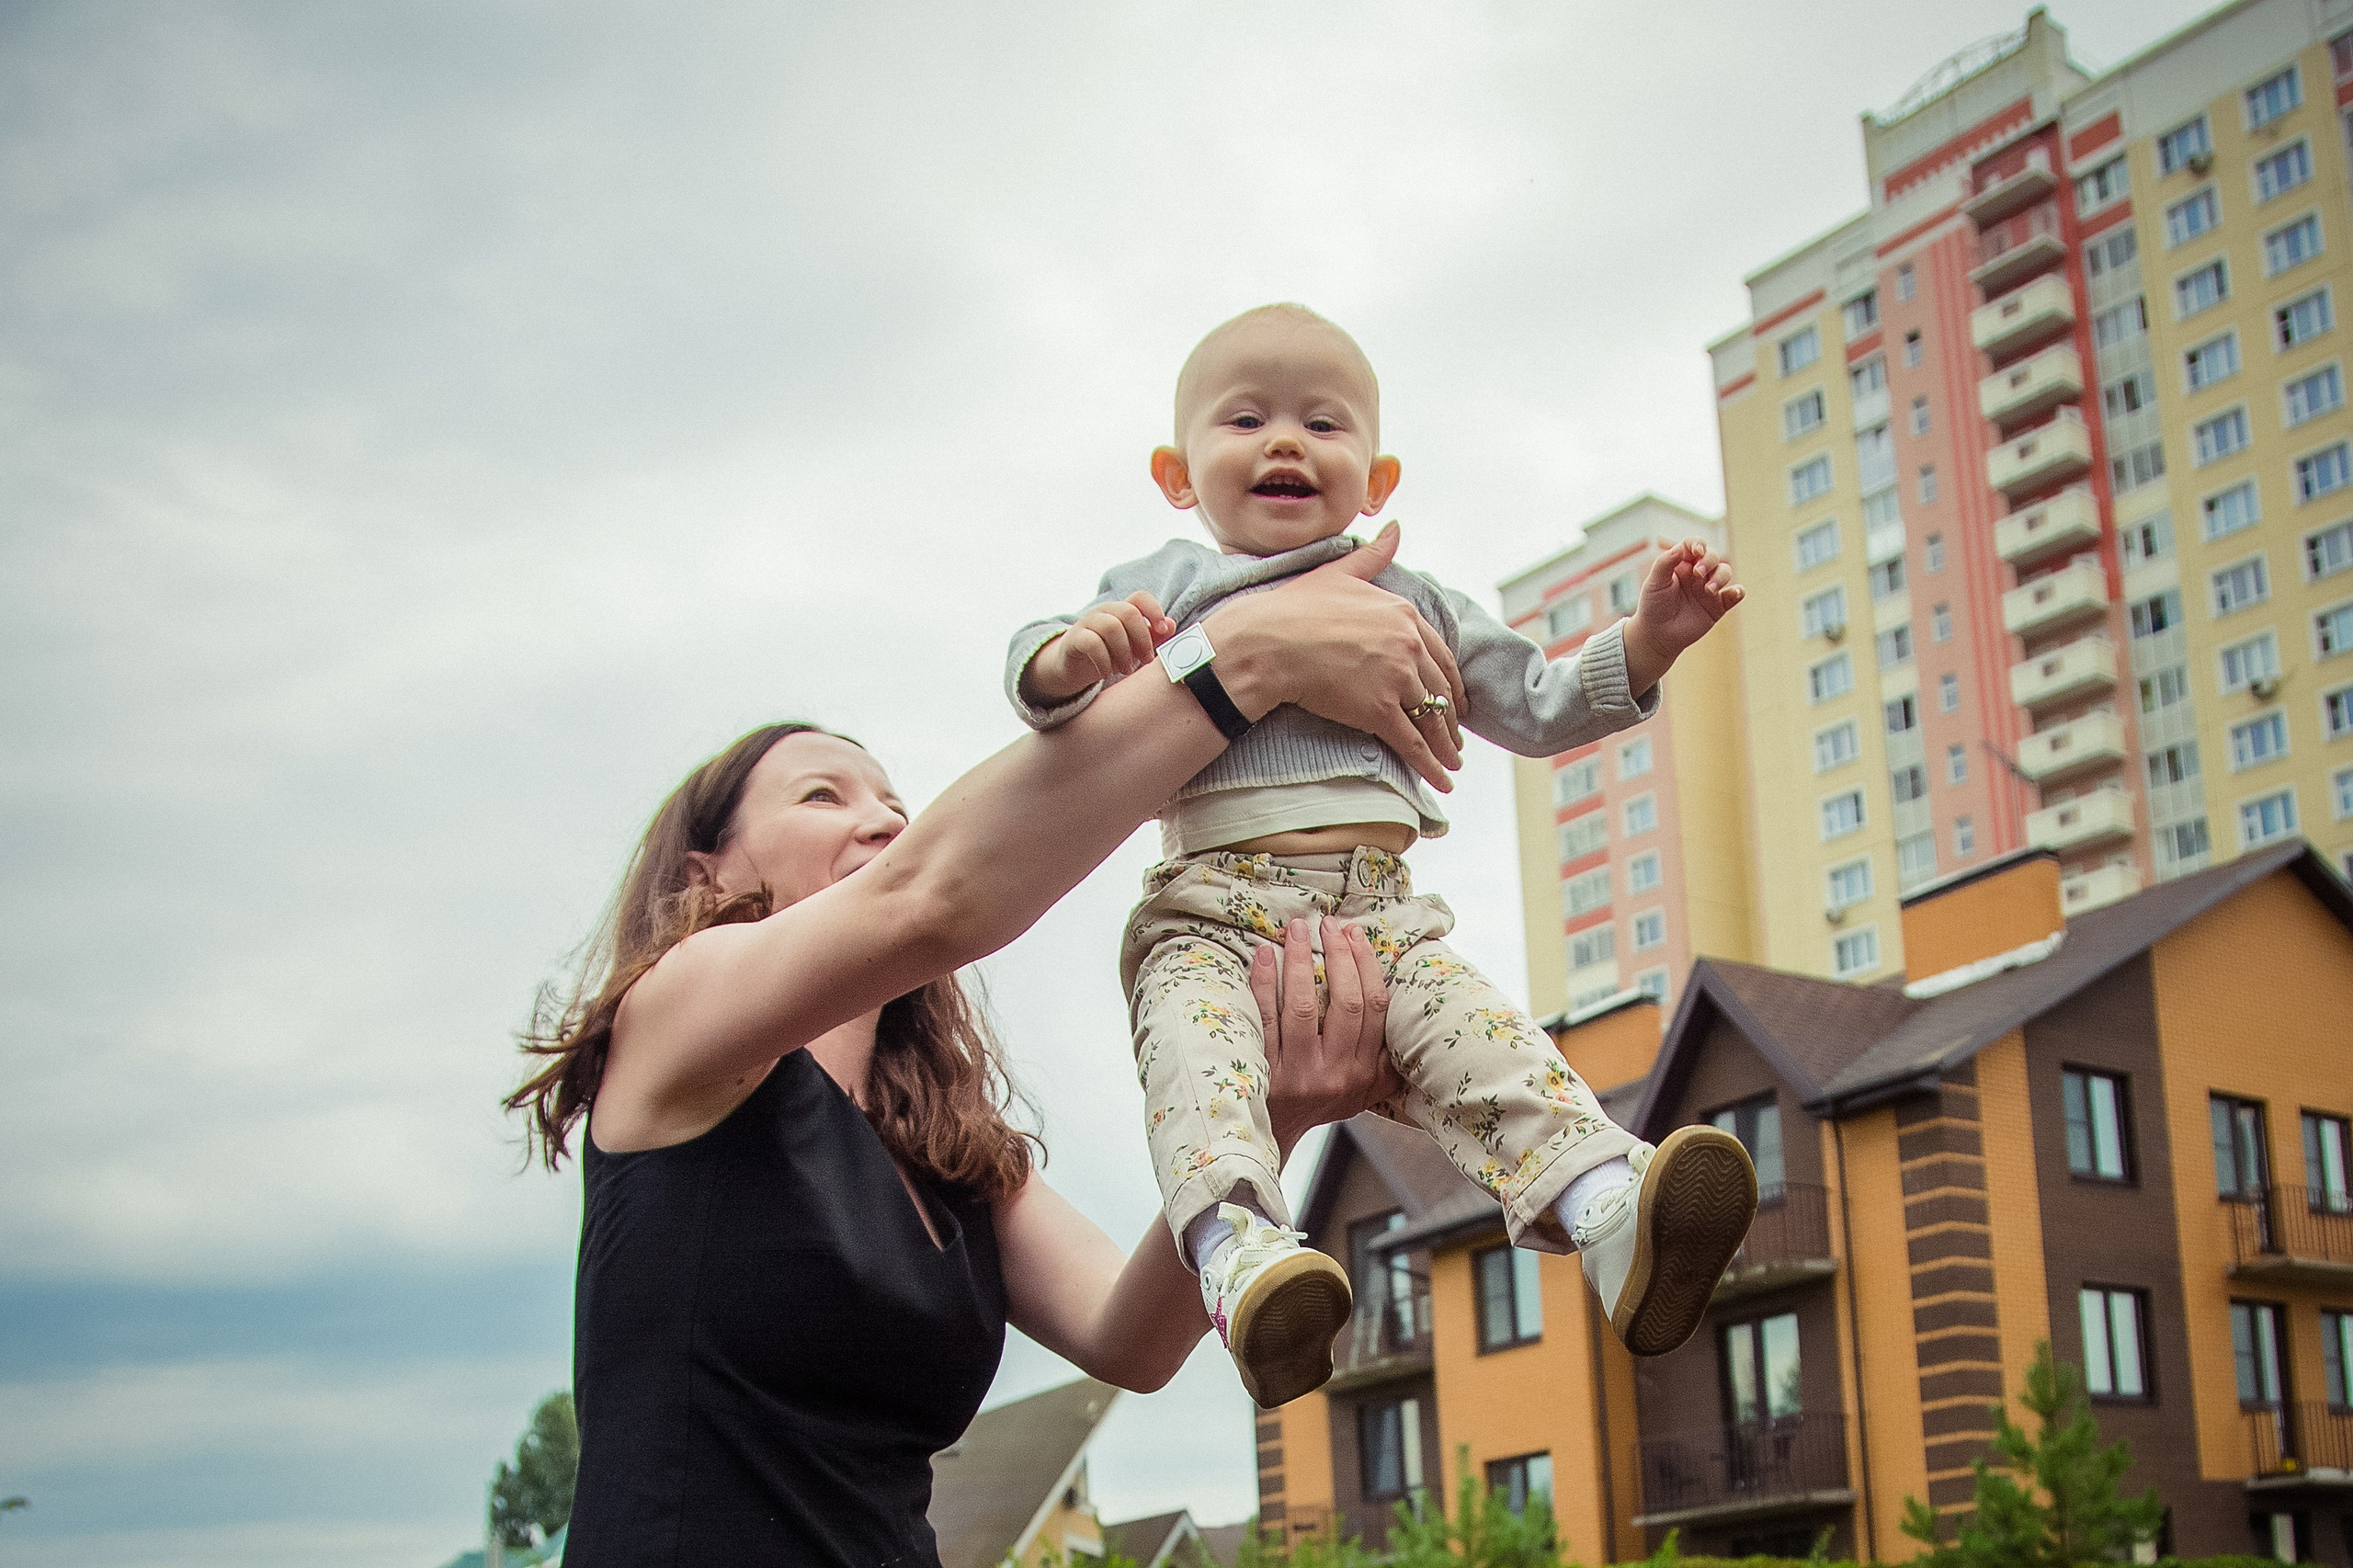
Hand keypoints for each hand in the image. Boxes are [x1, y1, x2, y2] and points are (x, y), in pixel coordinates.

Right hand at [1023, 591, 1175, 702]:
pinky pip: (1091, 643)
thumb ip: (1152, 636)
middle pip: (1128, 612)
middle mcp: (1105, 612)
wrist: (1073, 667)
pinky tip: (1107, 673)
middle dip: (1142, 638)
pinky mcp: (1073, 639)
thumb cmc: (1108, 654)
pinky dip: (1104, 661)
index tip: (1162, 630)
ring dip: (1123, 652)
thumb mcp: (1133, 647)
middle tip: (1145, 660)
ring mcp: (1087, 623)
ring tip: (1126, 669)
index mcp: (1122, 610)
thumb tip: (1171, 624)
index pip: (1140, 597)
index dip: (1154, 610)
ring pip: (1111, 627)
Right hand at [1204, 521, 1466, 789]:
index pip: (1441, 654)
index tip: (1454, 698)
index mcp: (1404, 614)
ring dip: (1445, 746)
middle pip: (1440, 689)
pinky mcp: (1378, 711)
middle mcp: (1408, 645)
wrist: (1265, 643)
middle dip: (1450, 717)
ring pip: (1431, 719)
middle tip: (1455, 736)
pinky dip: (1431, 767)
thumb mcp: (1338, 573)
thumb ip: (1373, 556)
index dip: (1450, 681)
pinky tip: (1442, 783)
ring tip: (1452, 763)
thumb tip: (1394, 528)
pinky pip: (1413, 744)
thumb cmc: (1293, 608)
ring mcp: (1396, 679)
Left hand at [1254, 917, 1404, 1165]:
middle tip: (1328, 923)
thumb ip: (1387, 1060)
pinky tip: (1263, 955)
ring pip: (1302, 1008)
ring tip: (1296, 929)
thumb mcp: (1364, 1090)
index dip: (1367, 965)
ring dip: (1301, 962)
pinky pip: (1264, 1020)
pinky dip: (1263, 984)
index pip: (1376, 1009)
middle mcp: (1337, 1074)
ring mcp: (1299, 1075)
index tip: (1354, 933)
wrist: (1271, 1135)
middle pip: (1345, 1004)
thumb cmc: (1319, 1100)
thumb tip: (1411, 1013)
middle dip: (1339, 957)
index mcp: (1365, 1071)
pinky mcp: (1265, 1073)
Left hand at [1623, 538, 1742, 694]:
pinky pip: (1735, 594)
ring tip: (1709, 590)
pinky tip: (1734, 593)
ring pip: (1725, 572)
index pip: (1694, 545)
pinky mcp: (1718, 606)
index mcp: (1682, 564)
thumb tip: (1680, 548)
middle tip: (1698, 574)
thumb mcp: (1654, 583)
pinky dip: (1738, 591)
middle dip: (1709, 560)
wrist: (1657, 635)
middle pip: (1713, 556)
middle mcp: (1698, 573)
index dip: (1698, 543)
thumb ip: (1664, 563)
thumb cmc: (1653, 606)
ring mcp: (1709, 589)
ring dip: (1721, 576)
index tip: (1696, 551)